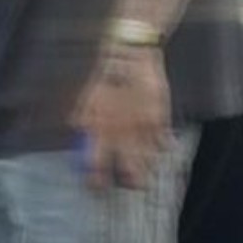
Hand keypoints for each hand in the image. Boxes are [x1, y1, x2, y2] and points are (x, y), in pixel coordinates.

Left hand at [73, 46, 169, 189]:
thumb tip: (78, 129)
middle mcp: (122, 132)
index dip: (96, 180)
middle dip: (130, 183)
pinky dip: (163, 148)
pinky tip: (162, 149)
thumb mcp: (87, 97)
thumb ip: (83, 117)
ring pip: (148, 160)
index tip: (97, 188)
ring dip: (147, 168)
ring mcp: (143, 127)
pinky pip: (163, 143)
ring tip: (146, 173)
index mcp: (99, 128)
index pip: (96, 164)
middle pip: (128, 170)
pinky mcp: (159, 119)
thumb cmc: (106, 75)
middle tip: (131, 186)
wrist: (130, 55)